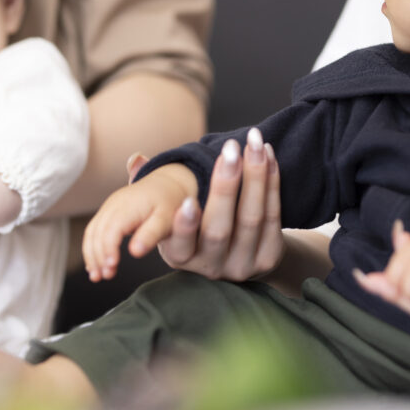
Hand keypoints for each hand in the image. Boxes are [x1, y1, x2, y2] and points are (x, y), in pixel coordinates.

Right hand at [82, 162, 195, 281]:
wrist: (168, 184)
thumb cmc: (170, 203)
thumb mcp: (166, 219)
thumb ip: (151, 234)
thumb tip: (135, 252)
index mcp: (130, 206)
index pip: (111, 229)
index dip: (107, 249)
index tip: (111, 267)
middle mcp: (115, 204)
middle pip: (97, 232)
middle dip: (97, 256)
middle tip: (104, 276)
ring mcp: (109, 206)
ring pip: (92, 232)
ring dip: (91, 254)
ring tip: (97, 276)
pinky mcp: (109, 211)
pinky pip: (94, 229)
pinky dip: (92, 247)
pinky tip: (95, 264)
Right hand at [152, 129, 285, 280]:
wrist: (243, 256)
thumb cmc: (197, 229)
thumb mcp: (173, 218)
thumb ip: (156, 189)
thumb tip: (136, 160)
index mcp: (182, 258)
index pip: (182, 247)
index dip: (185, 227)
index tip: (187, 201)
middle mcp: (212, 266)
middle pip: (220, 229)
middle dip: (225, 187)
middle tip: (230, 150)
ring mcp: (243, 263)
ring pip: (251, 219)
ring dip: (255, 177)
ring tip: (254, 143)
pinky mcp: (269, 256)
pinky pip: (273, 216)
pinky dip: (272, 183)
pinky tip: (269, 155)